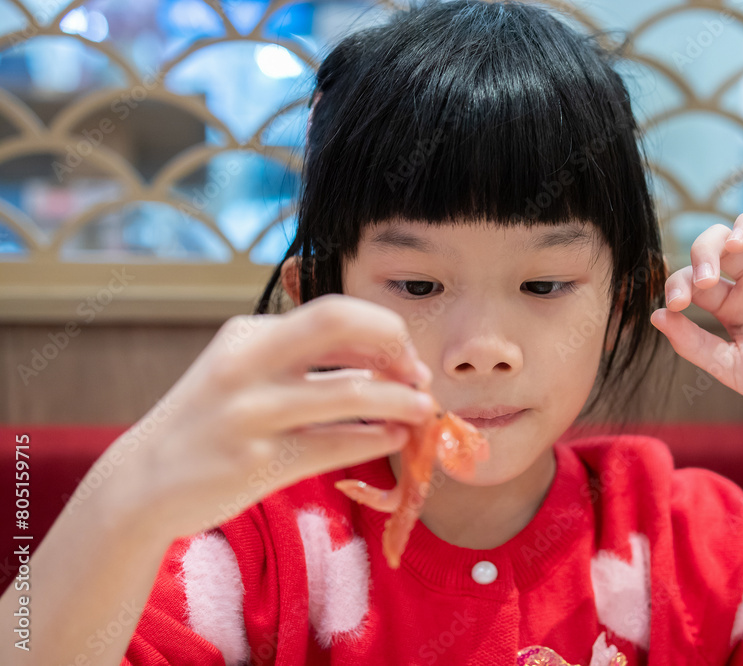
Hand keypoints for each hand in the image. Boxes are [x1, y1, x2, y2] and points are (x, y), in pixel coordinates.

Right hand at [107, 293, 437, 538]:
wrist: (143, 483)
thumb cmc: (208, 425)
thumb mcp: (244, 376)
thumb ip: (303, 366)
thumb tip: (383, 369)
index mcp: (248, 334)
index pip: (334, 312)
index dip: (383, 330)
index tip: (406, 356)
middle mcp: (246, 363)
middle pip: (337, 322)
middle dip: (393, 345)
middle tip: (419, 376)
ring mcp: (249, 412)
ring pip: (349, 393)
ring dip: (399, 401)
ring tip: (423, 412)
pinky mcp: (255, 461)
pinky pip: (334, 445)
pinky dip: (374, 440)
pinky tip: (393, 440)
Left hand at [650, 210, 742, 429]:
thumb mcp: (729, 368)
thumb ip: (692, 343)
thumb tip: (655, 314)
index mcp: (729, 304)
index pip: (695, 275)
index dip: (679, 281)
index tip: (677, 304)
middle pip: (724, 241)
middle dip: (707, 247)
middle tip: (707, 277)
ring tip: (739, 244)